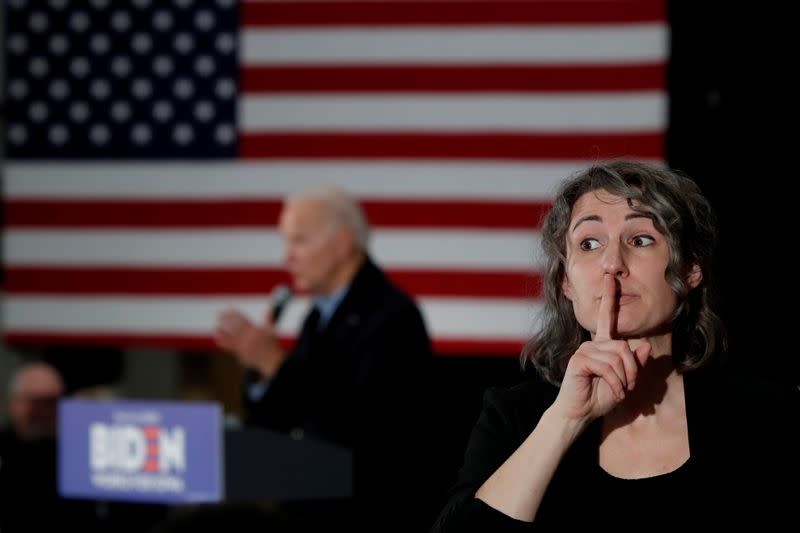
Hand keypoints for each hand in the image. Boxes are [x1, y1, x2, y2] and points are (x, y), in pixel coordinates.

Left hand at [214, 307, 284, 377]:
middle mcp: (249, 338)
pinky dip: (225, 343)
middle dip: (226, 321)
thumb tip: (269, 309)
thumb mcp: (271, 330)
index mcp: (256, 330)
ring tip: (216, 328)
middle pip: (235, 327)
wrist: (272, 361)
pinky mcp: (241, 355)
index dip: (234, 314)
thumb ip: (268, 319)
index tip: (227, 310)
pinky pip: (231, 348)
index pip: (242, 319)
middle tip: (219, 316)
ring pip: (231, 338)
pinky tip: (218, 339)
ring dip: (222, 332)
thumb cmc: (271, 344)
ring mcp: (245, 347)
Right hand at [552, 274, 650, 424]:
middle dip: (632, 370)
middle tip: (628, 387)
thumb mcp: (624, 381)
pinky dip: (615, 383)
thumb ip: (634, 363)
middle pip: (624, 346)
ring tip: (619, 392)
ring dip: (624, 379)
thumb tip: (643, 346)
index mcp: (602, 345)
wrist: (580, 413)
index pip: (606, 318)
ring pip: (617, 357)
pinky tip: (612, 393)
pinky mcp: (579, 360)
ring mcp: (584, 351)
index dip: (609, 297)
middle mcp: (592, 344)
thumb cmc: (600, 397)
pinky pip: (607, 367)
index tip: (610, 278)